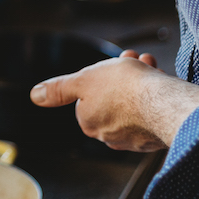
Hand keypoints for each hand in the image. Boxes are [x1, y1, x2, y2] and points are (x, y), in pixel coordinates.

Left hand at [29, 52, 198, 151]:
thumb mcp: (83, 79)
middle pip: (114, 96)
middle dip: (124, 75)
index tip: (114, 63)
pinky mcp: (156, 137)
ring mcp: (134, 138)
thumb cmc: (125, 89)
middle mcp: (110, 135)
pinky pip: (152, 113)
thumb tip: (35, 96)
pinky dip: (155, 97)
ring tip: (149, 65)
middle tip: (135, 59)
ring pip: (134, 103)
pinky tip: (160, 85)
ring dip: (141, 80)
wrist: (164, 103)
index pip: (92, 93)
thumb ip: (59, 89)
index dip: (103, 73)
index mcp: (89, 122)